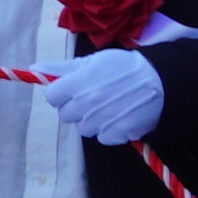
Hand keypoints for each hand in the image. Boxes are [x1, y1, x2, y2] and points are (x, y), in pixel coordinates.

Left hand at [42, 46, 163, 146]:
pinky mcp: (117, 133)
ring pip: (83, 128)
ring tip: (109, 106)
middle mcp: (86, 103)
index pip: (52, 96)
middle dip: (76, 107)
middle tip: (94, 97)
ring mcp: (101, 120)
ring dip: (92, 120)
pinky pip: (102, 137)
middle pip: (66, 114)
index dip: (61, 93)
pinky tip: (120, 116)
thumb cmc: (125, 67)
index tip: (72, 90)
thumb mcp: (94, 61)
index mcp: (78, 82)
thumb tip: (35, 68)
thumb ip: (62, 68)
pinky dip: (110, 130)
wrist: (162, 81)